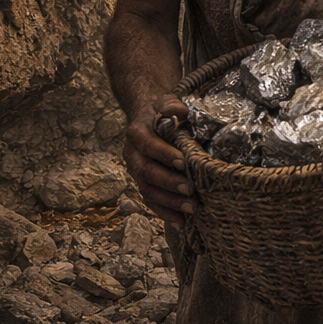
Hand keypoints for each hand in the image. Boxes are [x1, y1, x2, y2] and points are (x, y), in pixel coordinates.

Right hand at [122, 94, 195, 224]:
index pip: (148, 145)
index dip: (164, 154)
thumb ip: (172, 105)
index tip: (183, 161)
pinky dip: (164, 212)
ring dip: (168, 202)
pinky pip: (150, 201)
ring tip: (190, 209)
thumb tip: (178, 114)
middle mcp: (132, 154)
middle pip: (146, 172)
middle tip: (189, 189)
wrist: (148, 118)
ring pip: (147, 190)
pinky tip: (181, 222)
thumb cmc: (163, 110)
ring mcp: (136, 171)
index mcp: (137, 133)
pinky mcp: (143, 183)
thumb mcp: (167, 101)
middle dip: (168, 182)